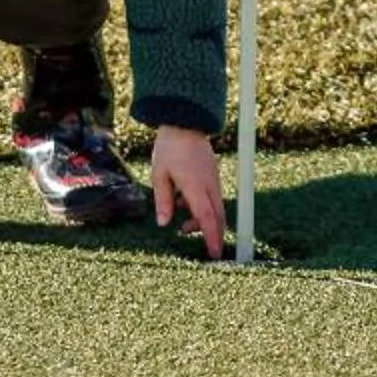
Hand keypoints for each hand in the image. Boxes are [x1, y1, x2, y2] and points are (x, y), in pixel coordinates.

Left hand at [149, 125, 224, 257]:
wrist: (185, 122)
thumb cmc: (170, 148)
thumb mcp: (159, 175)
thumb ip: (163, 200)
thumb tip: (164, 223)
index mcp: (195, 186)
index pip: (207, 218)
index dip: (212, 237)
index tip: (215, 253)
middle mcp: (209, 185)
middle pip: (218, 216)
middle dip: (213, 234)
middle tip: (204, 248)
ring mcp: (213, 179)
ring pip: (216, 208)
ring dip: (204, 221)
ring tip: (182, 226)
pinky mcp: (213, 174)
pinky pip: (212, 197)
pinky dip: (203, 208)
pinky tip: (184, 204)